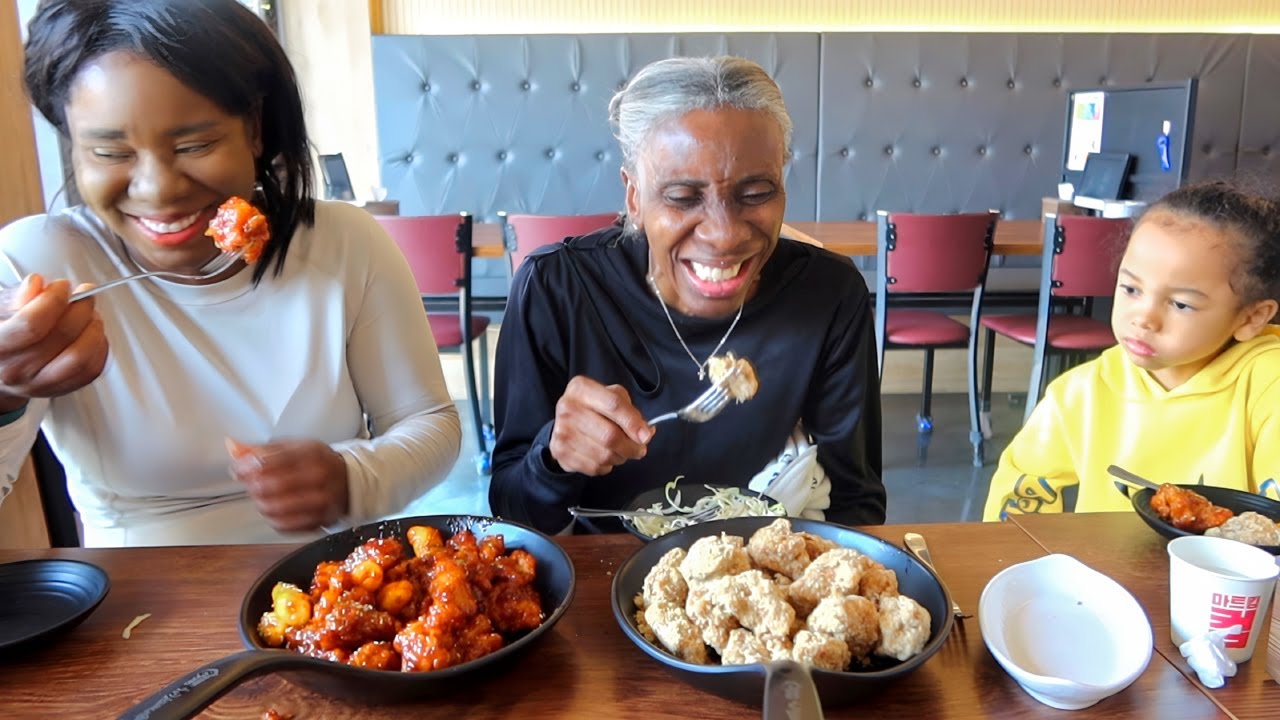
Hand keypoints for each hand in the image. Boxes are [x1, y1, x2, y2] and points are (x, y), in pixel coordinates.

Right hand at [0, 275, 108, 409]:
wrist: (1, 366)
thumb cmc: (4, 332)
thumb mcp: (2, 308)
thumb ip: (18, 296)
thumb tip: (36, 284)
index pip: (32, 324)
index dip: (54, 300)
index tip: (62, 287)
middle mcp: (16, 370)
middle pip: (62, 336)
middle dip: (81, 308)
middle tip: (84, 294)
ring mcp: (39, 384)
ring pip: (81, 357)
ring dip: (93, 329)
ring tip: (90, 314)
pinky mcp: (61, 389)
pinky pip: (91, 369)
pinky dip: (99, 347)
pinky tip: (91, 333)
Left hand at [227, 437, 350, 531]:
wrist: (350, 480)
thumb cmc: (319, 461)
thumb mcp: (295, 446)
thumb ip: (263, 449)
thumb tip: (233, 446)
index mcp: (311, 453)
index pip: (270, 461)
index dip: (247, 467)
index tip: (238, 469)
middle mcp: (318, 477)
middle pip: (270, 486)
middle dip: (252, 485)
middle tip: (250, 483)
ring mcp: (320, 501)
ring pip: (274, 508)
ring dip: (260, 503)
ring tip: (262, 496)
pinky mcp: (319, 520)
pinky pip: (284, 525)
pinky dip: (272, 518)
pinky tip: (274, 509)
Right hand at [548, 376, 652, 475]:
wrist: (565, 422)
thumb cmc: (594, 408)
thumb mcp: (612, 397)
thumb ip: (631, 412)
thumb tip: (645, 433)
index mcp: (581, 388)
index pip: (613, 405)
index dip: (633, 423)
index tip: (646, 435)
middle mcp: (568, 408)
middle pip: (610, 435)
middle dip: (631, 447)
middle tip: (639, 449)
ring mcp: (562, 432)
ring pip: (604, 455)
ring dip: (620, 457)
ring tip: (621, 451)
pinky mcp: (561, 452)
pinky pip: (594, 467)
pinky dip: (606, 466)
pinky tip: (604, 456)